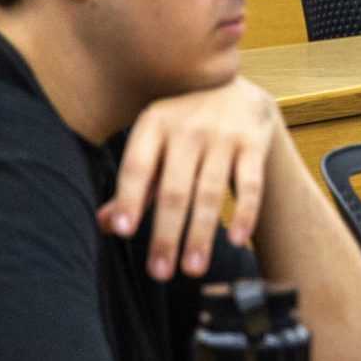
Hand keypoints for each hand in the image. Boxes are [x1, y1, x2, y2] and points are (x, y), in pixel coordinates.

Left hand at [103, 76, 283, 281]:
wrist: (235, 87)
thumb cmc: (183, 125)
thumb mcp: (153, 141)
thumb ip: (135, 183)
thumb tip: (106, 224)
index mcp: (154, 124)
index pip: (137, 166)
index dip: (130, 199)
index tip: (124, 232)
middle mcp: (188, 127)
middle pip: (175, 189)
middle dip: (168, 234)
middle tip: (160, 272)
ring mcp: (224, 135)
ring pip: (211, 192)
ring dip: (202, 234)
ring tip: (193, 269)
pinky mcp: (255, 143)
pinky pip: (250, 184)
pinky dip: (245, 213)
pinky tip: (236, 240)